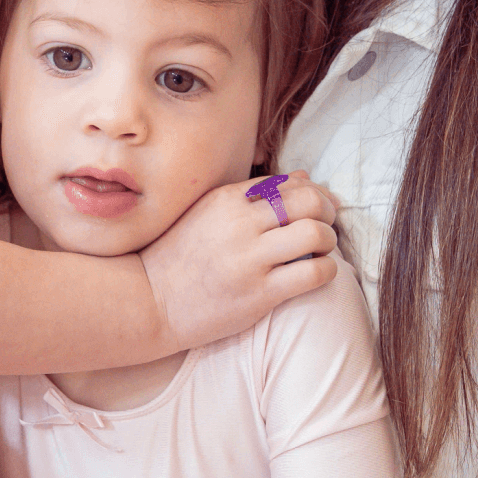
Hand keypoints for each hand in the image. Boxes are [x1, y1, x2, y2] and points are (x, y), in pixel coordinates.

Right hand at [140, 171, 338, 351]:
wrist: (149, 301)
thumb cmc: (179, 256)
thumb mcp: (210, 214)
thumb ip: (254, 195)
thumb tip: (303, 177)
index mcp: (227, 199)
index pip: (289, 183)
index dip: (313, 193)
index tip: (318, 207)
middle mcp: (240, 224)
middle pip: (309, 201)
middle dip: (327, 212)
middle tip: (324, 226)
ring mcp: (250, 259)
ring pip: (316, 233)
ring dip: (329, 240)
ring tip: (320, 251)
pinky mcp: (259, 293)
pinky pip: (313, 273)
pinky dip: (326, 270)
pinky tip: (316, 273)